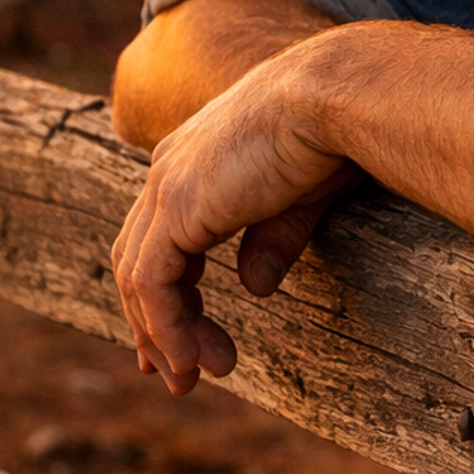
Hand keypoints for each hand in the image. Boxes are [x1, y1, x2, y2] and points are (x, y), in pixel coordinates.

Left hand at [111, 43, 349, 393]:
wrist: (335, 96)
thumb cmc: (336, 131)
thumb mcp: (302, 197)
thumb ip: (272, 239)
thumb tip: (253, 288)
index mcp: (196, 157)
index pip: (160, 234)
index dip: (167, 290)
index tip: (182, 338)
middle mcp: (170, 168)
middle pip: (138, 258)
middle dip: (154, 321)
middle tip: (177, 371)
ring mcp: (168, 187)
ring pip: (139, 278)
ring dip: (165, 334)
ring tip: (195, 377)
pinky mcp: (177, 209)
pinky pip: (153, 285)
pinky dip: (167, 327)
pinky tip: (194, 358)